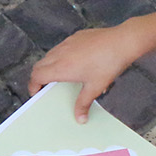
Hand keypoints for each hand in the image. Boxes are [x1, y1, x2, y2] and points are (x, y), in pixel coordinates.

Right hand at [28, 24, 147, 120]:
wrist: (122, 42)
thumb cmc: (108, 64)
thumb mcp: (95, 87)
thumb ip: (83, 103)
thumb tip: (79, 119)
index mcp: (61, 68)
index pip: (36, 76)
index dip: (33, 85)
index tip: (36, 93)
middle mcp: (60, 54)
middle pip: (39, 65)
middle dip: (38, 77)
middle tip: (45, 87)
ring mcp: (67, 43)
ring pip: (49, 55)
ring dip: (48, 66)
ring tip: (59, 76)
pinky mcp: (75, 37)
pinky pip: (61, 47)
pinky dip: (60, 56)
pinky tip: (74, 62)